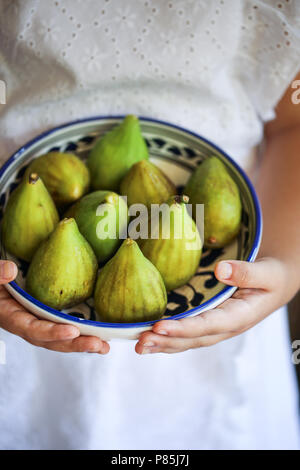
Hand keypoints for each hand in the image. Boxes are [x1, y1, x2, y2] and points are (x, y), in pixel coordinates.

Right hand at [0, 260, 109, 353]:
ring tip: (103, 346)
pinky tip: (97, 334)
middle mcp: (24, 324)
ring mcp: (35, 322)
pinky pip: (61, 327)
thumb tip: (11, 270)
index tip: (72, 331)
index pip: (32, 328)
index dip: (51, 333)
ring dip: (81, 343)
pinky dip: (79, 334)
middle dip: (74, 344)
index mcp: (10, 316)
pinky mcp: (43, 316)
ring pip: (58, 338)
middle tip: (99, 345)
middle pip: (50, 340)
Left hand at [136, 257, 293, 353]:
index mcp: (240, 317)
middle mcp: (226, 327)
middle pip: (193, 338)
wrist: (276, 283)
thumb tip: (220, 270)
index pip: (208, 325)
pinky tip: (150, 338)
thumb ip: (246, 272)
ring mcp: (217, 328)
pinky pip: (188, 334)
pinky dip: (168, 337)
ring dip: (163, 344)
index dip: (184, 328)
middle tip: (140, 341)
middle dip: (166, 341)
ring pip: (188, 340)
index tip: (159, 327)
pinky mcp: (210, 323)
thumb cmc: (272, 276)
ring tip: (139, 346)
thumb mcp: (267, 272)